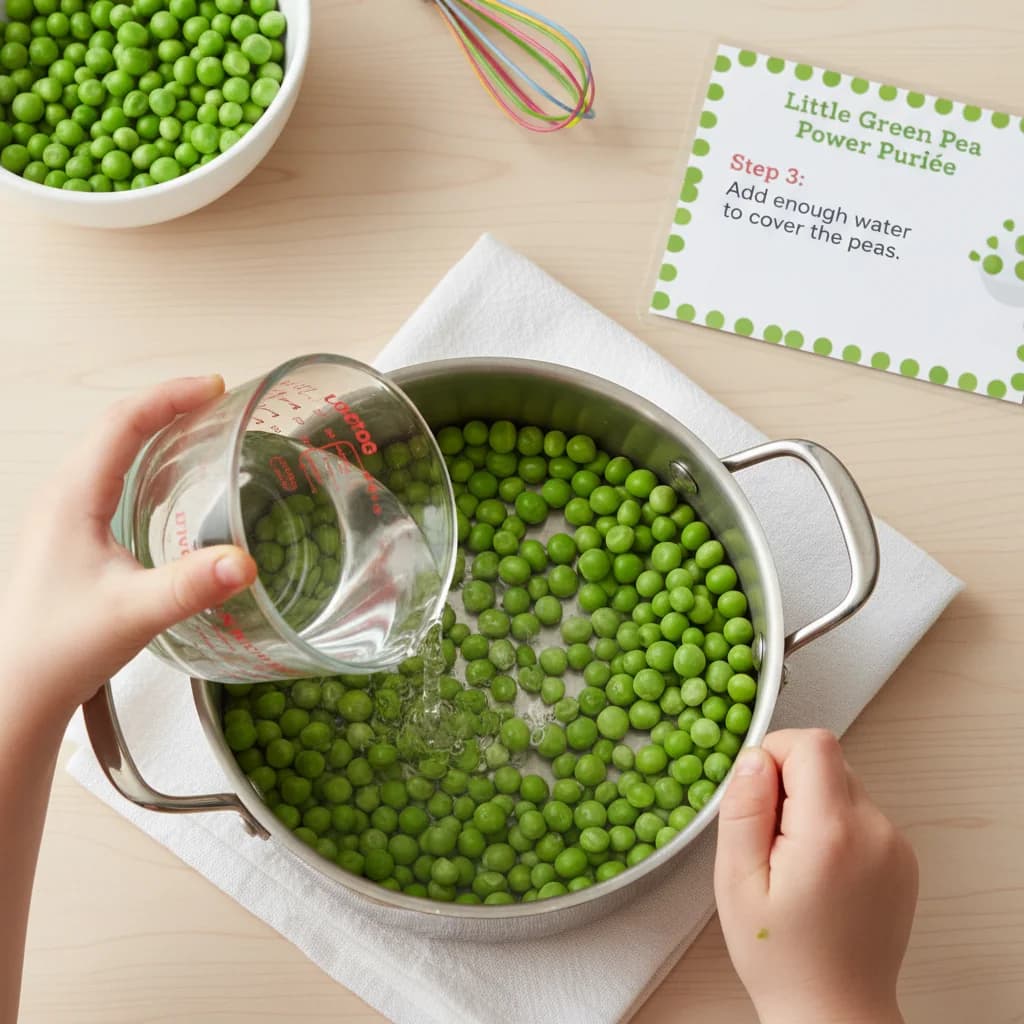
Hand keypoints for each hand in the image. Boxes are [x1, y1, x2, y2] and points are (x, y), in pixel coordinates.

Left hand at [0, 376, 256, 726]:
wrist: (18, 689)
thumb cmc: (59, 648)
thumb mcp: (135, 613)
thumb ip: (192, 586)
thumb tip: (246, 562)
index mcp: (72, 498)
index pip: (122, 423)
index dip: (169, 397)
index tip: (214, 387)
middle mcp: (62, 497)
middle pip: (115, 427)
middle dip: (168, 404)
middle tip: (217, 400)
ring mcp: (63, 516)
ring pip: (110, 451)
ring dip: (155, 429)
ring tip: (202, 425)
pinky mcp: (71, 536)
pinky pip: (110, 477)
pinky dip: (146, 461)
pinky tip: (172, 480)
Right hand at [714, 729, 918, 1023]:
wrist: (834, 1013)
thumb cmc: (780, 956)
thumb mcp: (736, 881)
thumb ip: (744, 810)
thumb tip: (755, 757)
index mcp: (831, 832)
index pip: (812, 743)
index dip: (776, 754)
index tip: (756, 797)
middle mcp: (875, 831)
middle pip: (828, 760)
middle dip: (790, 783)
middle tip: (770, 840)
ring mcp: (895, 844)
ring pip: (842, 784)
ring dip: (811, 804)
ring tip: (794, 860)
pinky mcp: (902, 857)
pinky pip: (859, 811)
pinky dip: (833, 824)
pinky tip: (819, 870)